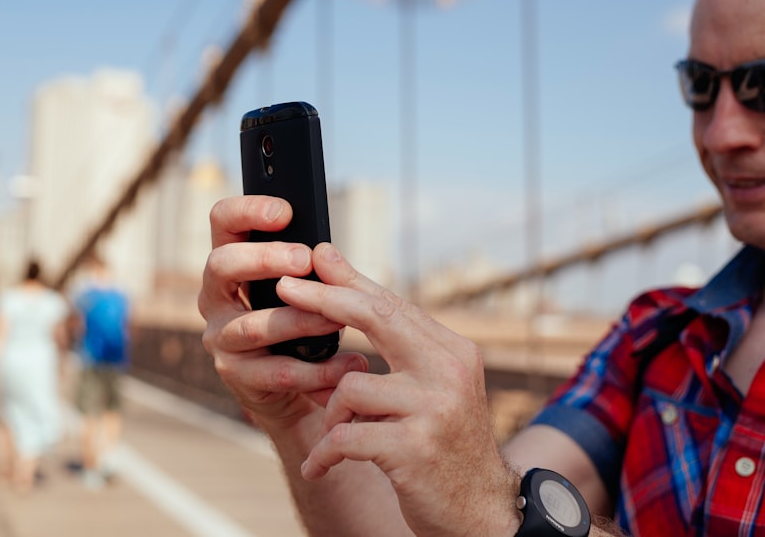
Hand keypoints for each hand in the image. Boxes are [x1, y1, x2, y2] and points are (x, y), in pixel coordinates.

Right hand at [199, 196, 368, 430]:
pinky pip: (277, 371)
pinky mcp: (237, 376)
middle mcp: (215, 297)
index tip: (284, 211)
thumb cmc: (300, 326)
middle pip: (221, 265)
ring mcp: (221, 337)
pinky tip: (347, 365)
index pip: (222, 222)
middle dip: (263, 258)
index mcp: (232, 264)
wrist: (296, 392)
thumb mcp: (308, 290)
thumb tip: (325, 250)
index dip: (246, 210)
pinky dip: (317, 370)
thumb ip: (314, 271)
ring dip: (299, 319)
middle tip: (304, 259)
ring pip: (253, 325)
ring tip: (338, 320)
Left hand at [280, 242, 521, 536]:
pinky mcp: (414, 448)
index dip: (348, 280)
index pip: (392, 304)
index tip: (314, 256)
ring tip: (340, 435)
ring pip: (350, 386)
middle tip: (284, 288)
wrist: (483, 514)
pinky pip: (344, 437)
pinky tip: (319, 465)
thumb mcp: (433, 388)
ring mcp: (434, 409)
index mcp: (453, 351)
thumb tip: (355, 288)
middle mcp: (450, 372)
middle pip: (375, 317)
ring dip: (333, 414)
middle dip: (323, 299)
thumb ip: (400, 344)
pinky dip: (324, 452)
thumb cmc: (444, 444)